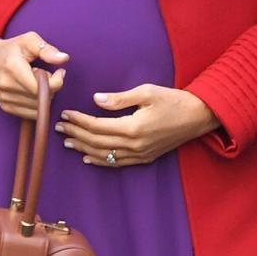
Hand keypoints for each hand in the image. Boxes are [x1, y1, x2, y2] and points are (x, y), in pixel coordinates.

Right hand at [0, 31, 67, 118]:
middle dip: (51, 87)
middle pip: (42, 98)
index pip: (41, 87)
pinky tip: (33, 92)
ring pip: (38, 108)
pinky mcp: (6, 107)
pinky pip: (31, 114)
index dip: (57, 82)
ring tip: (37, 82)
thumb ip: (46, 49)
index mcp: (13, 68)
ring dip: (44, 97)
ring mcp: (5, 99)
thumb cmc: (10, 49)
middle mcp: (7, 86)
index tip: (59, 72)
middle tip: (46, 75)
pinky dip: (38, 105)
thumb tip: (64, 58)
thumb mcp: (28, 40)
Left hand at [55, 83, 217, 165]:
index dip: (79, 121)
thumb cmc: (174, 100)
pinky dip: (100, 161)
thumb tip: (96, 100)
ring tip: (67, 143)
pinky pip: (117, 163)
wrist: (198, 117)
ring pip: (104, 155)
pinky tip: (88, 158)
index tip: (65, 114)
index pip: (97, 126)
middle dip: (75, 135)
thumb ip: (120, 98)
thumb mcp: (147, 92)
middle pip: (96, 142)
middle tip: (58, 128)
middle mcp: (134, 145)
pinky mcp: (145, 158)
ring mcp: (140, 154)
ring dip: (83, 149)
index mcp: (133, 128)